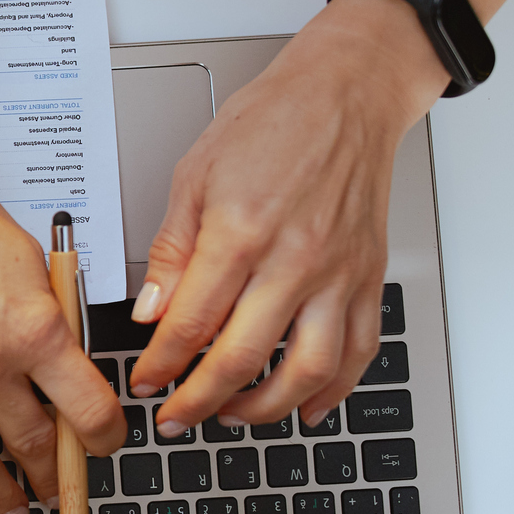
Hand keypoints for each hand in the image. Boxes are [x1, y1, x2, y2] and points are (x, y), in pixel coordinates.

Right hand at [0, 30, 125, 513]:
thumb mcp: (30, 256)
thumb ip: (49, 314)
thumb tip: (63, 356)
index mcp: (34, 331)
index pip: (88, 410)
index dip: (105, 439)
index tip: (104, 447)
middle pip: (34, 444)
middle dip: (55, 474)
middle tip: (59, 485)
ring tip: (12, 508)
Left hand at [126, 0, 445, 429]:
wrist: (346, 94)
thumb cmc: (271, 122)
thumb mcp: (194, 175)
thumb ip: (172, 251)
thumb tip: (151, 311)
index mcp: (241, 232)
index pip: (190, 323)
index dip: (160, 364)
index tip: (145, 382)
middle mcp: (295, 259)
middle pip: (241, 358)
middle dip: (198, 401)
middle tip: (175, 418)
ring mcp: (337, 274)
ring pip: (305, 371)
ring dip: (263, 408)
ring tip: (230, 415)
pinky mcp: (367, 278)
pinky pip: (357, 352)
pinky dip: (332, 390)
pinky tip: (305, 406)